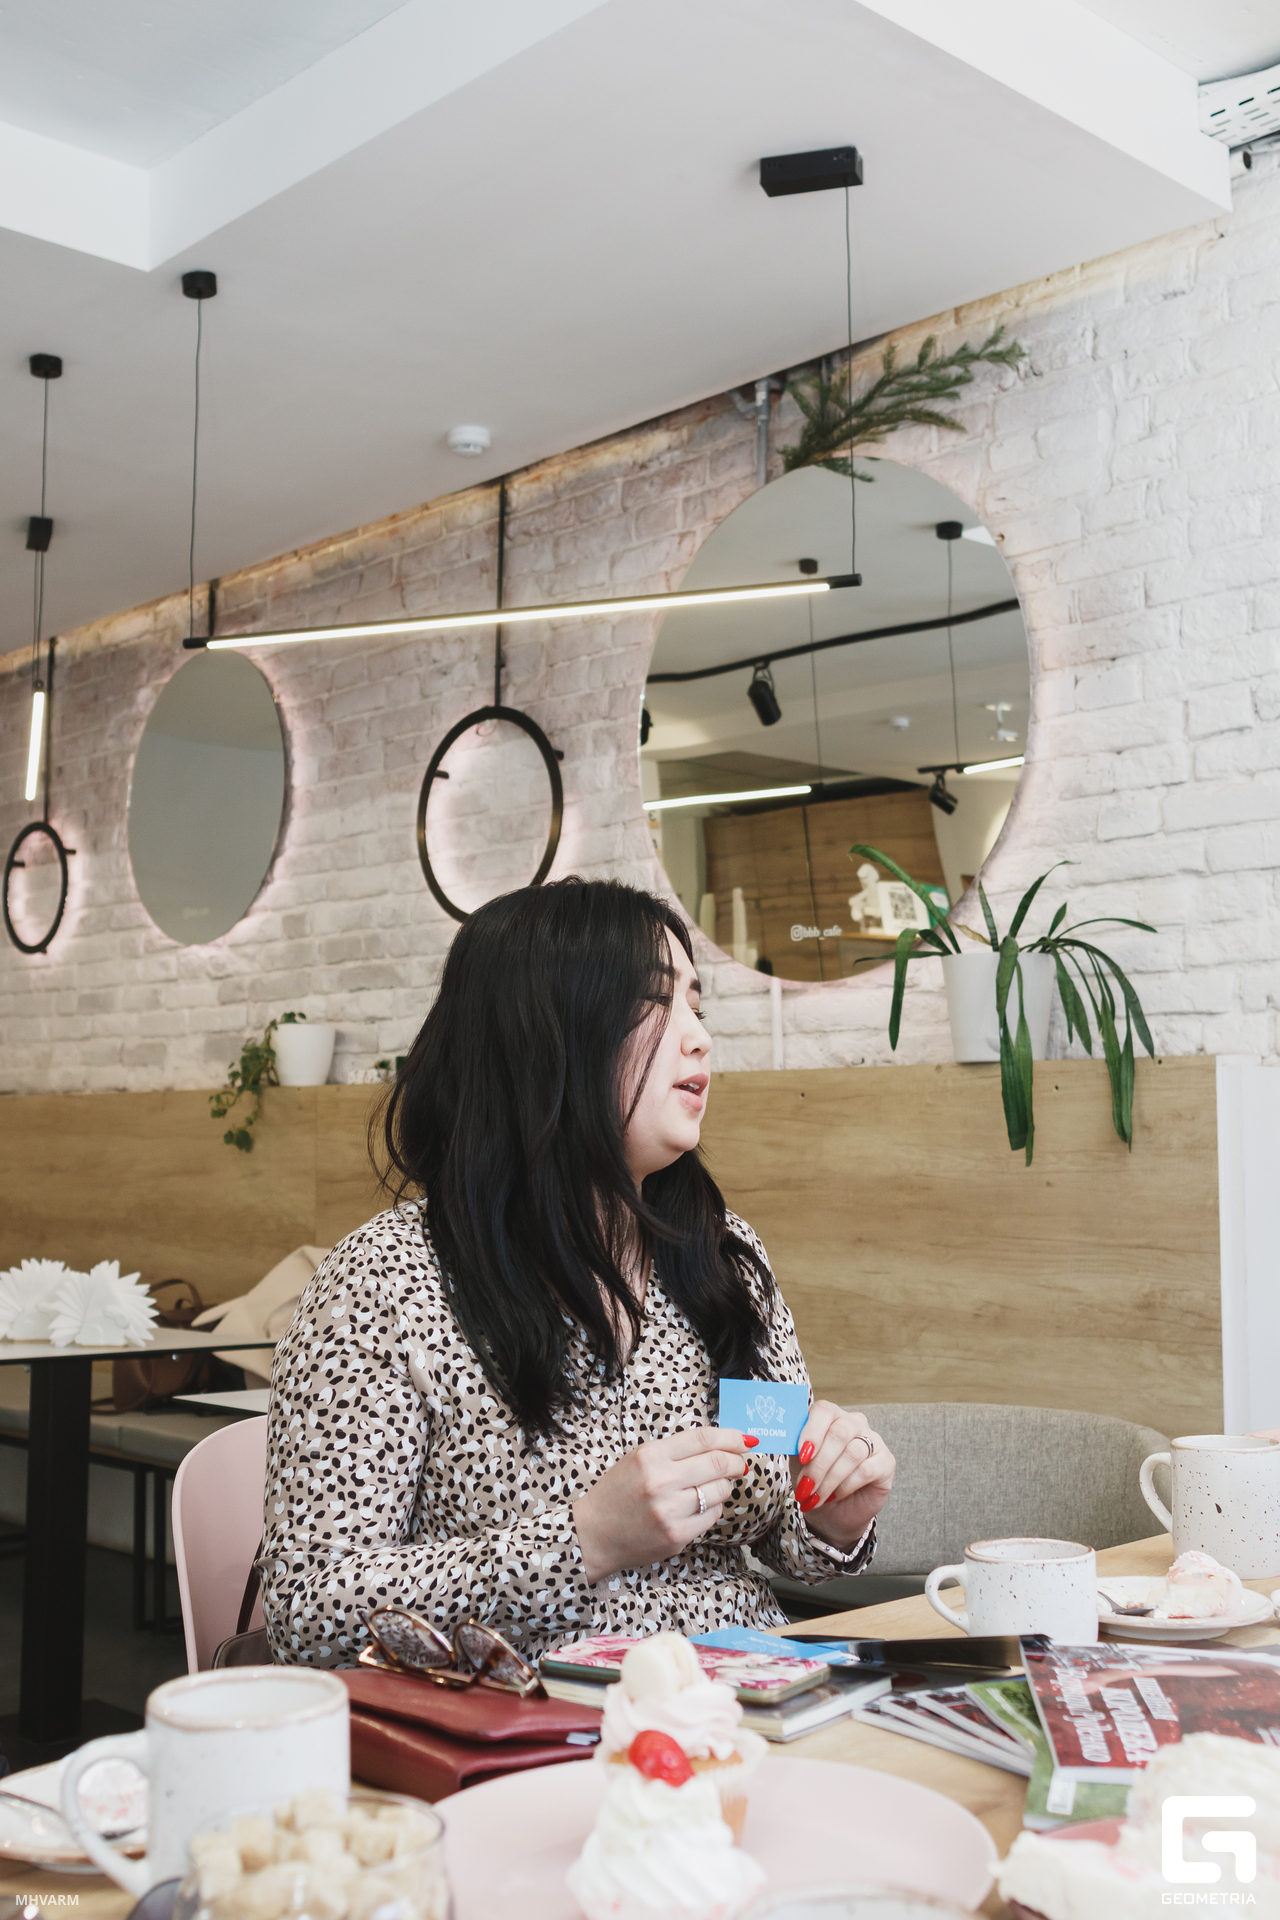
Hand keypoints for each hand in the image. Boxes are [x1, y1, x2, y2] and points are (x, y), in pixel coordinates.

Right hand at [573, 1427, 749, 1583]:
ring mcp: (670, 1512)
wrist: (594, 1534)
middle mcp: (661, 1482)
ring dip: (724, 1486)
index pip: (703, 1439)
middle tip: (740, 1462)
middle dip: (736, 1461)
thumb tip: (722, 1445)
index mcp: (650, 1456)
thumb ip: (676, 1451)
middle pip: (718, 1463)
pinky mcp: (677, 1536)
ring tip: (712, 1485)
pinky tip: (699, 1506)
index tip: (745, 1439)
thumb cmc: (617, 1492)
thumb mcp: (638, 1459)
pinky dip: (713, 1508)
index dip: (731, 1437)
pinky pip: (712, 1516)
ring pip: (720, 1491)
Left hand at [790, 1402, 894, 1551]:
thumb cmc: (814, 1479)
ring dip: (829, 1479)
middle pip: (839, 1433)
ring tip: (814, 1497)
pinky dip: (845, 1486)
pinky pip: (866, 1470)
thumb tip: (780, 1438)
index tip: (801, 1455)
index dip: (812, 1431)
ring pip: (852, 1453)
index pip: (823, 1410)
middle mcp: (854, 1423)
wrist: (833, 1511)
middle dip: (818, 1464)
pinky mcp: (886, 1462)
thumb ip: (792, 1446)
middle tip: (804, 1487)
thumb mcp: (798, 1462)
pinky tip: (833, 1496)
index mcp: (830, 1416)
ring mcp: (873, 1440)